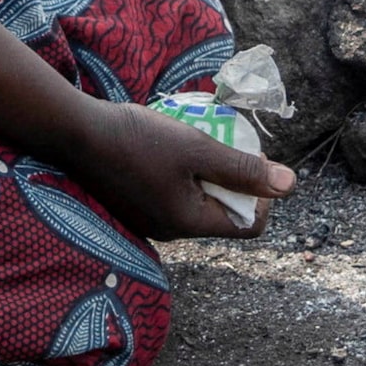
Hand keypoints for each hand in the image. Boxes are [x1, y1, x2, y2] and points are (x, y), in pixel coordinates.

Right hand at [58, 102, 296, 242]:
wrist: (75, 133)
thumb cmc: (138, 139)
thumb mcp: (197, 147)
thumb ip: (242, 168)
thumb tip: (290, 184)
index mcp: (190, 223)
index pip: (249, 225)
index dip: (262, 195)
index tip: (251, 157)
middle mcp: (171, 231)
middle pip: (222, 213)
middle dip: (232, 180)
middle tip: (224, 142)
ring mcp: (150, 222)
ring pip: (197, 202)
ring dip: (206, 174)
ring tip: (197, 140)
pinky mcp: (134, 207)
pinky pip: (173, 196)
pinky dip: (182, 175)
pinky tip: (169, 147)